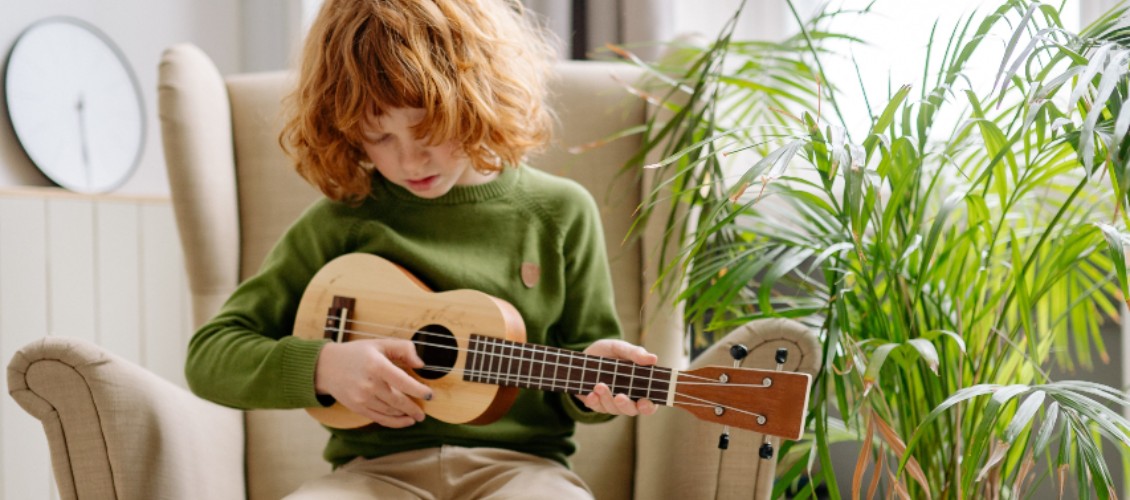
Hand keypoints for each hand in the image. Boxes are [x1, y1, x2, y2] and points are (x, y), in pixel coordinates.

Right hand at [314, 339, 432, 427]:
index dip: (418, 390)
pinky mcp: (358, 408)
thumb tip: (421, 364)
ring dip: (405, 415)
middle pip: (398, 401)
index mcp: (376, 366)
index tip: (430, 395)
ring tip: (417, 415)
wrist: (327, 367)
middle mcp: (369, 384)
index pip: (402, 381)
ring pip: (390, 411)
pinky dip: (394, 422)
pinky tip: (405, 421)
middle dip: (414, 408)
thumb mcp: (380, 344)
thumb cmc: (358, 354)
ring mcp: (362, 398)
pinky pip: (379, 418)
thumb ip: (404, 349)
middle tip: (425, 412)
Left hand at [578, 339, 659, 416]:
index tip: (643, 403)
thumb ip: (635, 353)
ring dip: (606, 398)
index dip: (648, 406)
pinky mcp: (597, 404)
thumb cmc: (609, 352)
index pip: (650, 404)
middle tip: (619, 397)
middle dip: (625, 405)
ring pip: (613, 409)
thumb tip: (654, 359)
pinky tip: (591, 394)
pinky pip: (597, 407)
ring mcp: (613, 403)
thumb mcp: (621, 348)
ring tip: (599, 386)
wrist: (586, 355)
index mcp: (641, 386)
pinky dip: (594, 402)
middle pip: (631, 410)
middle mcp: (629, 399)